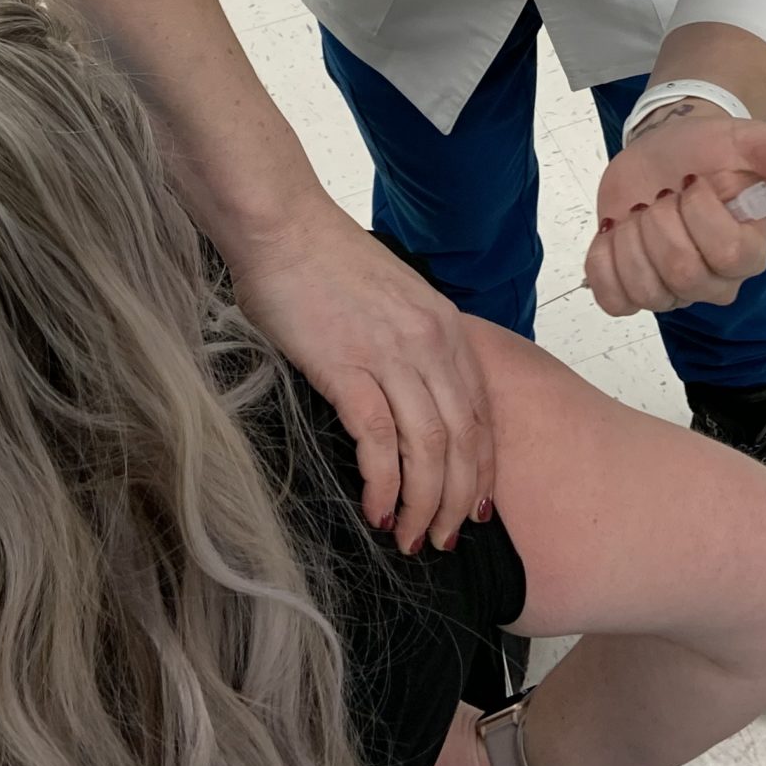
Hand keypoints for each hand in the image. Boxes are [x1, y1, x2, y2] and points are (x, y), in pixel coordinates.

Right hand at [229, 210, 492, 555]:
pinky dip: (383, 484)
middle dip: (460, 501)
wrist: (282, 226)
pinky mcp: (348, 365)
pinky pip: (379, 439)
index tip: (479, 508)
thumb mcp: (392, 299)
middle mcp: (431, 342)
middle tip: (446, 540)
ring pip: (429, 448)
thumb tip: (405, 399)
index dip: (483, 469)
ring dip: (425, 504)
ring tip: (412, 539)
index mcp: (446, 327)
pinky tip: (376, 510)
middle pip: (463, 440)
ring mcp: (392, 354)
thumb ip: (410, 345)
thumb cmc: (324, 261)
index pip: (481, 413)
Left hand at [585, 114, 765, 316]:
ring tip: (640, 210)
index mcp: (748, 252)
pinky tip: (615, 231)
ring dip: (630, 236)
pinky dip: (603, 261)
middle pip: (681, 272)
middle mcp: (714, 282)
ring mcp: (671, 292)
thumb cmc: (712, 150)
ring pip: (644, 289)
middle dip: (660, 219)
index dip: (701, 212)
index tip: (694, 179)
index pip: (727, 252)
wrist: (667, 149)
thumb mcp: (750, 139)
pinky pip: (612, 299)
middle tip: (664, 193)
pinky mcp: (631, 290)